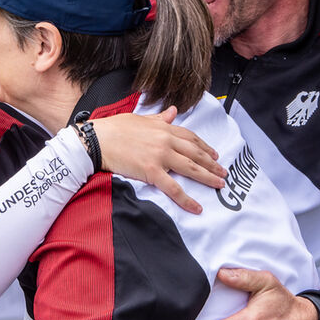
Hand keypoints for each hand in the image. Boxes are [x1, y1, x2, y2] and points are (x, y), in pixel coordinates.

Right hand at [94, 107, 225, 214]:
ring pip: (191, 168)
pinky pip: (174, 188)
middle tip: (223, 172)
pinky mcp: (151, 171)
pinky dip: (187, 199)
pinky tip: (197, 207)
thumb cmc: (113, 128)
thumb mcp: (139, 119)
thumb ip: (159, 118)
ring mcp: (160, 156)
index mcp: (163, 128)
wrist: (96, 140)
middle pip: (196, 153)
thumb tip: (172, 111)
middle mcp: (166, 141)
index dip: (205, 147)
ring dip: (208, 177)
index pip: (190, 138)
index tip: (214, 155)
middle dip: (212, 164)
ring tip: (219, 185)